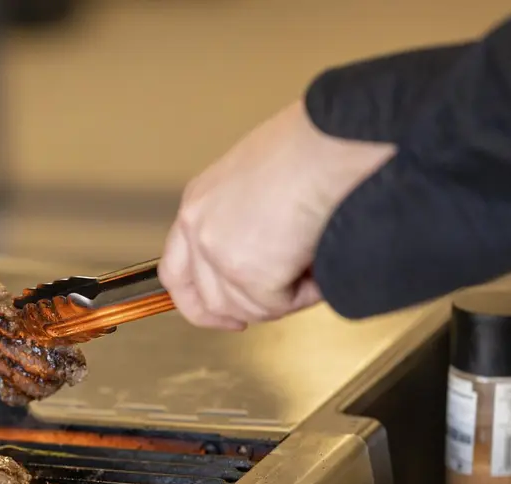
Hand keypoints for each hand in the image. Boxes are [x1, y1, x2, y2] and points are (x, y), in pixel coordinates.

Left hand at [158, 100, 395, 329]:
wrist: (333, 142)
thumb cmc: (313, 145)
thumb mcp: (258, 178)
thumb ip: (246, 217)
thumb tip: (269, 249)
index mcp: (199, 203)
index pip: (176, 270)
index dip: (198, 301)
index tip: (222, 314)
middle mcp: (199, 228)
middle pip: (206, 299)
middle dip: (244, 311)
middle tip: (277, 305)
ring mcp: (220, 254)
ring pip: (245, 308)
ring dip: (283, 298)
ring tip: (314, 267)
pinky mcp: (250, 274)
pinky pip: (278, 305)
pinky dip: (305, 294)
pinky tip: (320, 267)